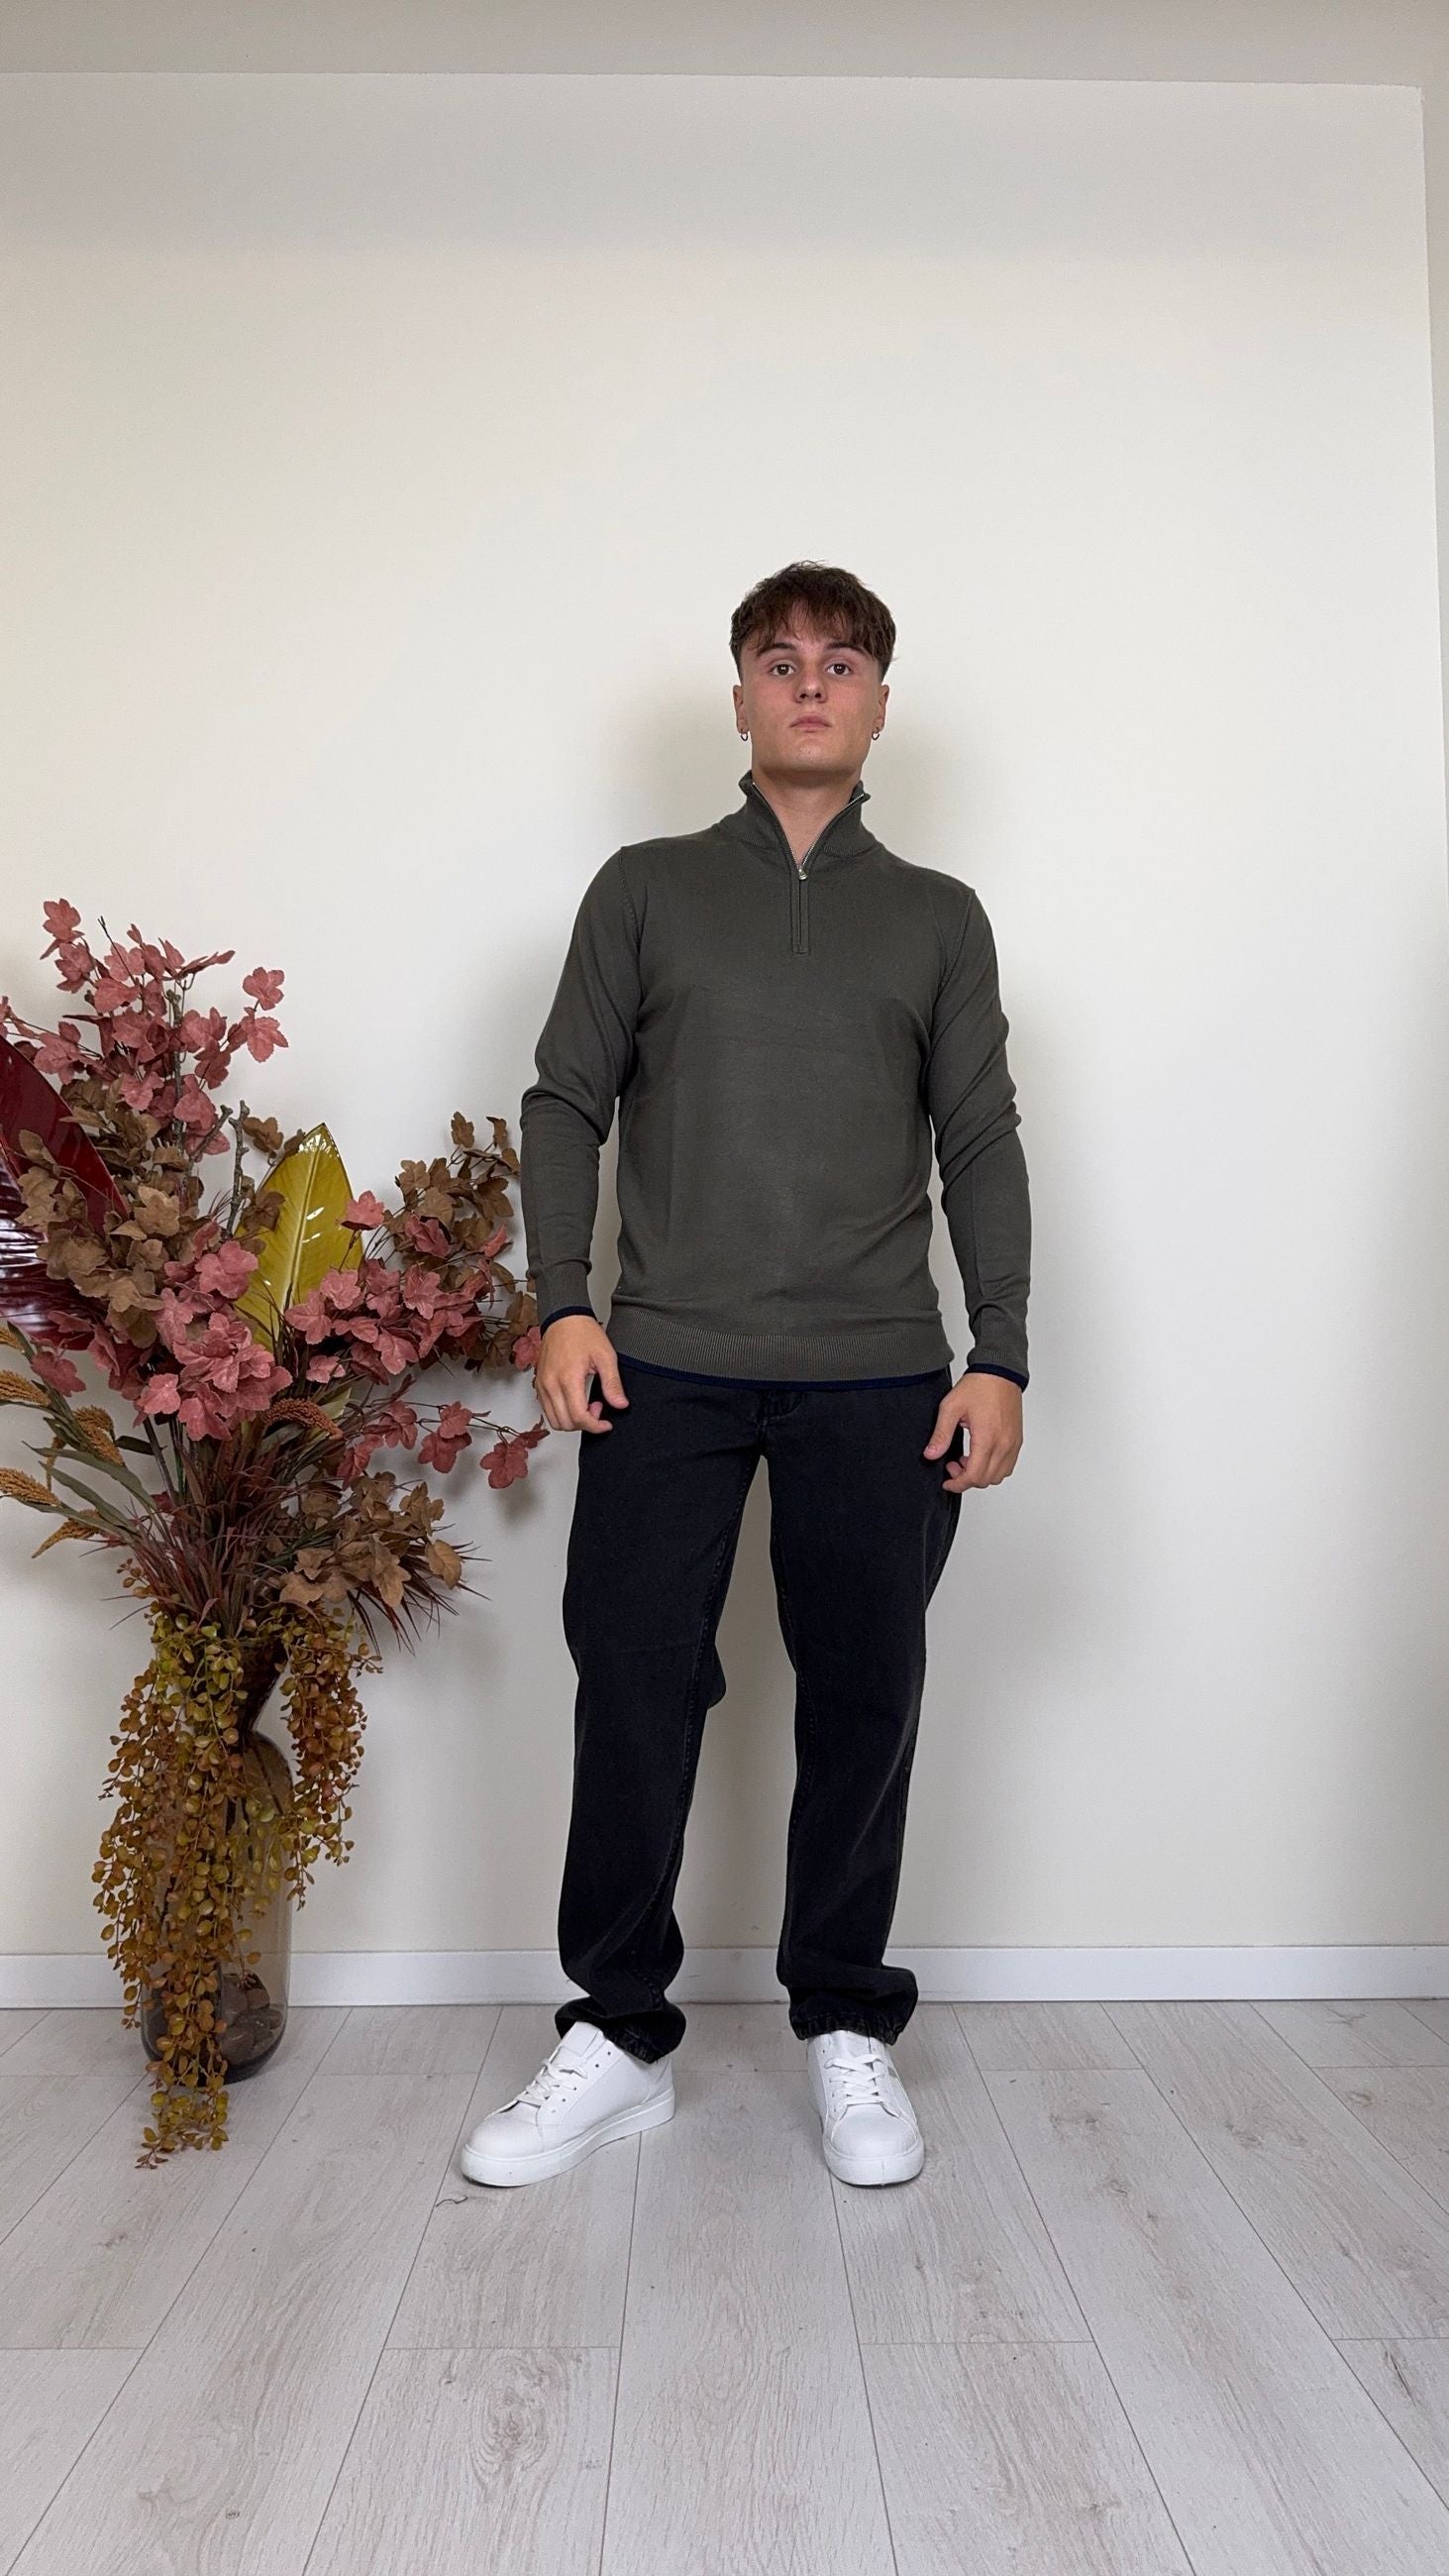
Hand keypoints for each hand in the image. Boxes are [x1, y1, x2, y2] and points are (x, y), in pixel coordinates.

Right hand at [534, 1314, 630, 1433]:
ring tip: (587, 1404)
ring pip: (554, 1420)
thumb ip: (612, 1384)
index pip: (579, 1417)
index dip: (595, 1426)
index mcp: (568, 1378)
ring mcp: (542, 1385)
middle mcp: (551, 1384)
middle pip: (565, 1423)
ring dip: (572, 1420)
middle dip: (585, 1424)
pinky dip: (562, 1413)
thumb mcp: (605, 1356)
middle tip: (598, 1408)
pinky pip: (547, 1410)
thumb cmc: (583, 1333)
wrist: (564, 1319)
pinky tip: (575, 1400)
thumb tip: (620, 1404)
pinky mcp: (539, 1384)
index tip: (606, 1424)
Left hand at [924, 1370, 1022, 1492]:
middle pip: (986, 1480)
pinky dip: (993, 1468)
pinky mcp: (1017, 1440)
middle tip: (953, 1465)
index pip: (974, 1476)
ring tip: (967, 1459)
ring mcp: (1013, 1443)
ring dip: (981, 1474)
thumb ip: (941, 1434)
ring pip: (999, 1476)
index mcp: (987, 1438)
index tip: (947, 1481)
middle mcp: (1004, 1444)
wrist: (1000, 1372)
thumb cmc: (979, 1386)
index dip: (958, 1484)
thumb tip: (931, 1454)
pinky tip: (981, 1454)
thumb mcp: (951, 1407)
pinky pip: (1008, 1465)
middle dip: (967, 1479)